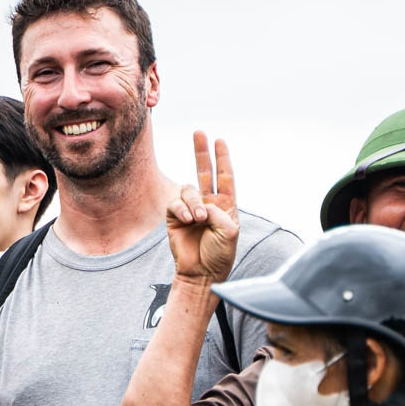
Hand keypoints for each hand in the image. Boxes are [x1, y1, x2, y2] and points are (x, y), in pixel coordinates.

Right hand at [165, 132, 239, 284]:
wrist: (201, 273)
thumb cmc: (219, 255)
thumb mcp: (230, 232)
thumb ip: (218, 212)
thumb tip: (200, 204)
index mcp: (225, 205)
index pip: (225, 177)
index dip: (222, 159)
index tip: (220, 141)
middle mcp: (208, 203)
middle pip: (204, 171)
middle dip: (202, 152)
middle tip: (199, 132)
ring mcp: (190, 209)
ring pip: (189, 189)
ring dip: (194, 202)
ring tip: (199, 219)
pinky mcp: (174, 217)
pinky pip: (175, 203)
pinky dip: (181, 208)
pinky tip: (187, 219)